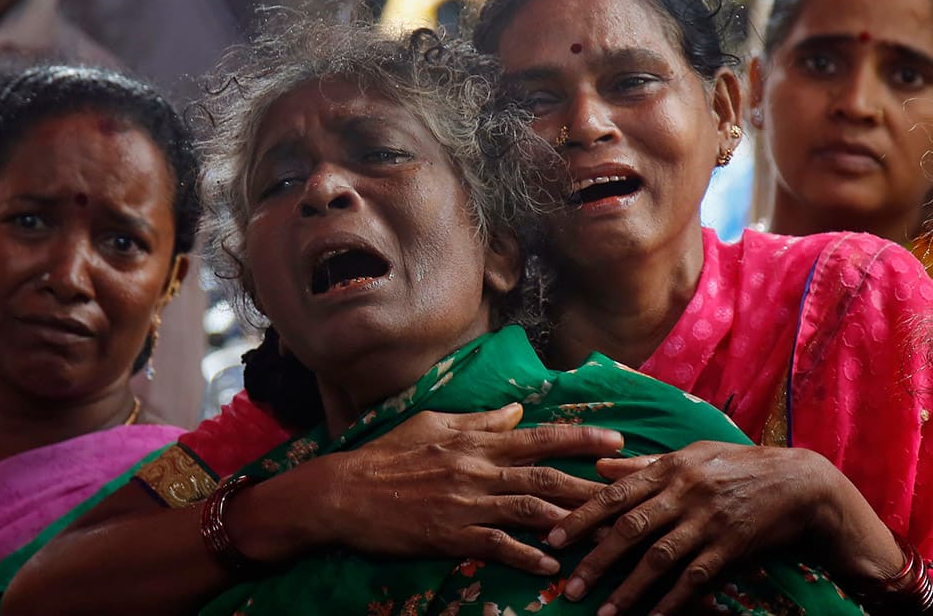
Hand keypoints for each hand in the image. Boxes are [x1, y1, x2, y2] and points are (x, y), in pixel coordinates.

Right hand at [313, 404, 622, 574]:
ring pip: (530, 508)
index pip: (540, 436)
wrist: (346, 490)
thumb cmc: (389, 453)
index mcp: (477, 441)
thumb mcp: (433, 423)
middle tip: (630, 489)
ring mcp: (467, 502)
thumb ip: (479, 420)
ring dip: (570, 521)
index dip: (582, 439)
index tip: (617, 441)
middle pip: (547, 474)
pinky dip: (525, 555)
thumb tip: (515, 412)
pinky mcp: (451, 534)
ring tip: (605, 534)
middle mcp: (479, 468)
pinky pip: (496, 545)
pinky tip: (551, 564)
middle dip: (593, 482)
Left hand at [546, 441, 890, 614]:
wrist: (797, 481)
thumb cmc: (736, 464)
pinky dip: (673, 601)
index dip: (582, 518)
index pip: (614, 494)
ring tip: (603, 613)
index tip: (553, 539)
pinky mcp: (730, 547)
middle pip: (630, 529)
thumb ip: (642, 465)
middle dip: (597, 562)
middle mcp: (683, 493)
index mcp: (668, 468)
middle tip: (571, 588)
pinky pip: (695, 579)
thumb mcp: (689, 454)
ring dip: (629, 590)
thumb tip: (599, 467)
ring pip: (659, 559)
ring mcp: (707, 522)